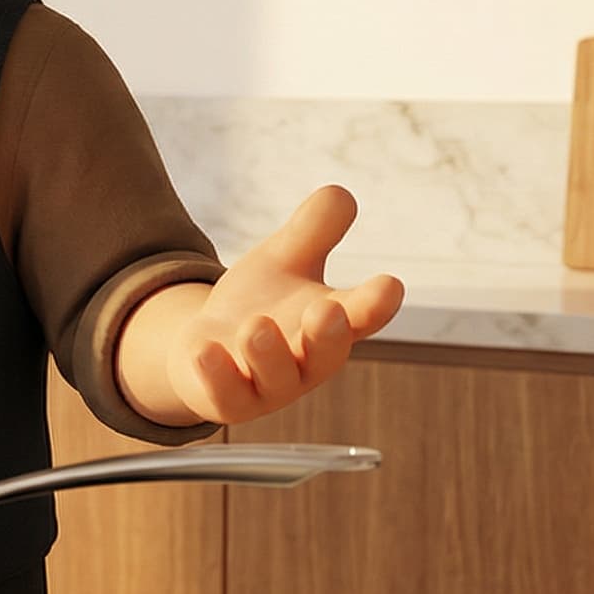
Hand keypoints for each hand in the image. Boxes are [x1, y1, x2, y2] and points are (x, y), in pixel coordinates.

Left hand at [163, 185, 404, 424]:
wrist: (207, 348)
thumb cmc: (260, 303)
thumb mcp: (283, 259)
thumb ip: (312, 231)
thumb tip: (339, 192)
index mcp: (331, 323)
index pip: (363, 314)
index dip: (377, 302)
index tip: (389, 284)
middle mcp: (307, 360)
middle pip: (326, 355)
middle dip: (328, 336)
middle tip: (327, 311)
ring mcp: (268, 386)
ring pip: (277, 378)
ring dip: (268, 353)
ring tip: (256, 325)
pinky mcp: (228, 401)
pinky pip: (225, 396)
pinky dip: (216, 375)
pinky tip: (204, 350)